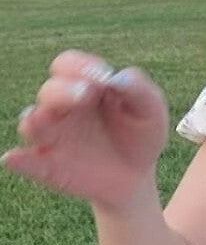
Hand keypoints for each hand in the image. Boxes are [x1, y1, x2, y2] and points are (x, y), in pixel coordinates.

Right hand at [2, 51, 168, 211]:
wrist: (137, 178)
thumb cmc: (140, 136)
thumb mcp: (151, 112)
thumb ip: (139, 90)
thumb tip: (116, 77)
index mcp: (82, 86)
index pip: (69, 65)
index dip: (81, 66)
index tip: (102, 76)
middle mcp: (60, 107)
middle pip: (50, 91)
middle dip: (64, 91)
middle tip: (86, 95)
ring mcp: (51, 136)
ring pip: (32, 121)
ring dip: (37, 119)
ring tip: (46, 120)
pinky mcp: (48, 166)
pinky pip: (26, 162)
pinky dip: (18, 160)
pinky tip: (14, 159)